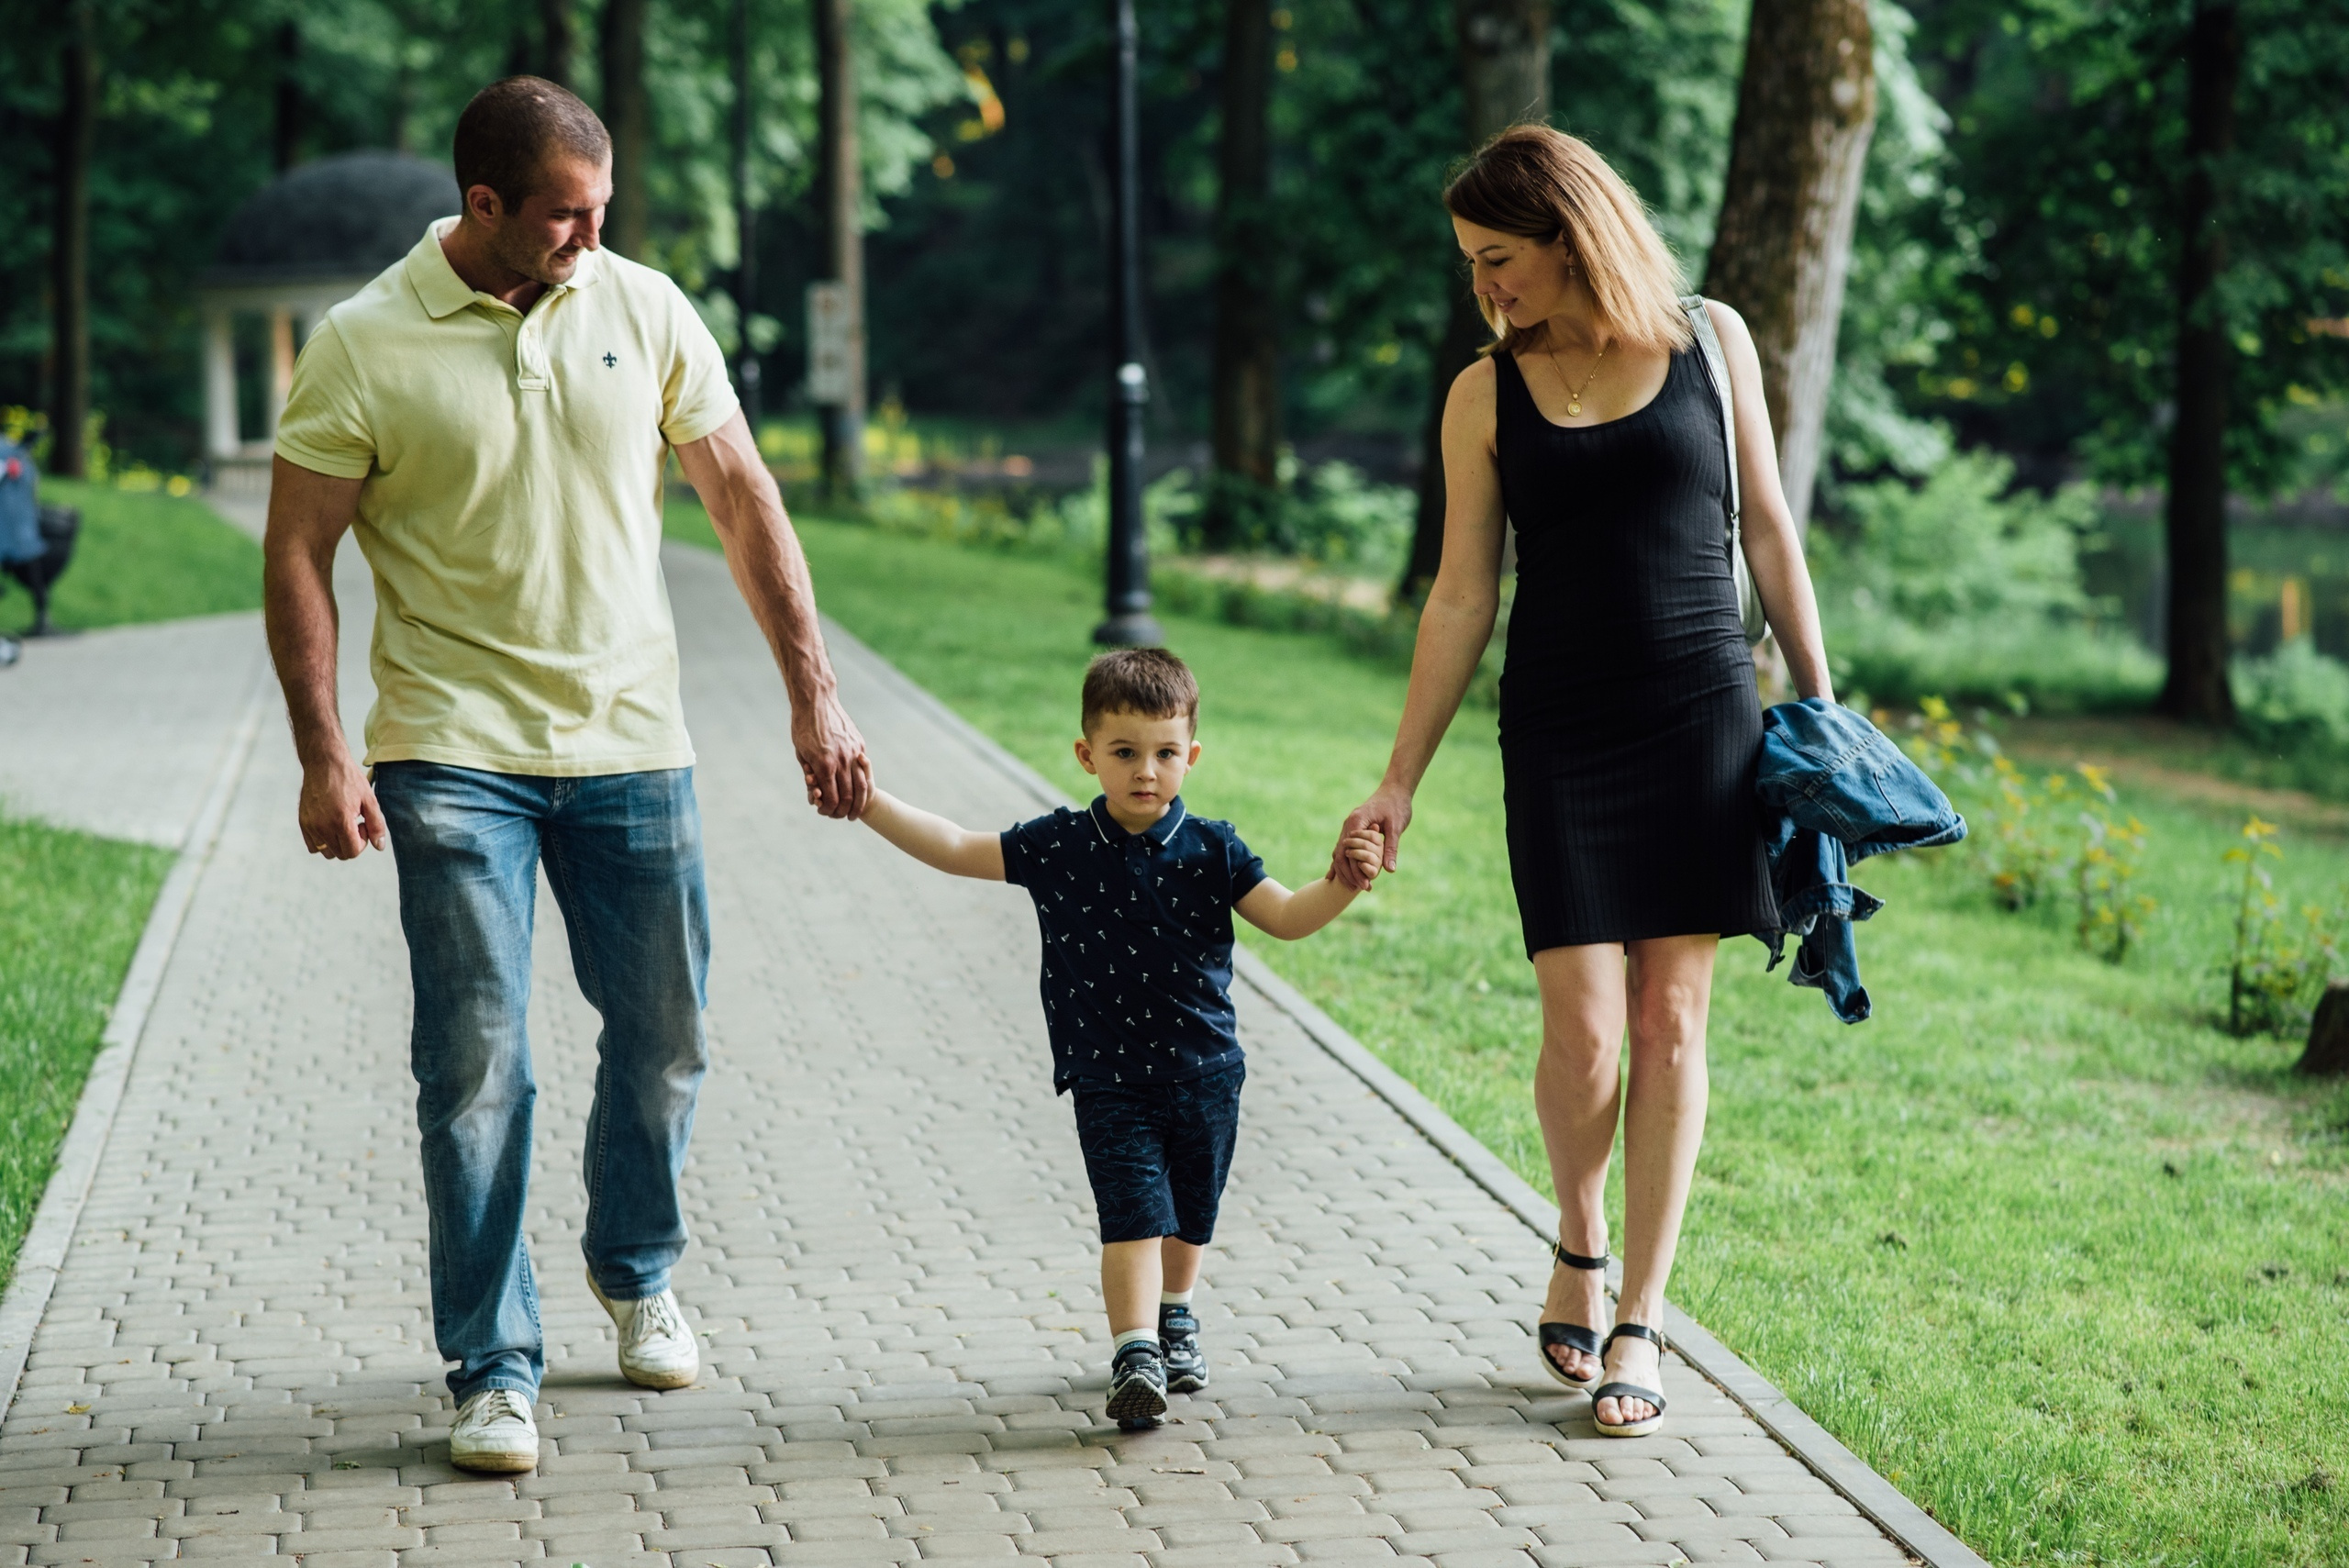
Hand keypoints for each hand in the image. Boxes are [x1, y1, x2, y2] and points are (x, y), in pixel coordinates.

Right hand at [298, 756, 385, 859]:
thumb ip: (377, 825)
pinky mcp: (303, 822)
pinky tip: (331, 824)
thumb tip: (380, 846)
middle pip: (341, 854)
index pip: (353, 852)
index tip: (363, 825)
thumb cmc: (349, 779)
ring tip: (342, 823)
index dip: (363, 842)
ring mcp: (310, 825)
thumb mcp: (369, 800)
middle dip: (352, 843)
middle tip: (355, 822)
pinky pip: (313, 846)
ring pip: (326, 851)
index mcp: (340, 821)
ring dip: (338, 844)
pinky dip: (324, 841)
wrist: (324, 763)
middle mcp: (322, 826)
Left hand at [795, 691, 872, 819]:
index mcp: (824, 765)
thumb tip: (818, 789)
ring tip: (857, 808)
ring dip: (859, 799)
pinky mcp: (858, 744)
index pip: (831, 797)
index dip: (829, 809)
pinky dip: (860, 779)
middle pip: (849, 795)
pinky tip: (859, 786)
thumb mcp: (801, 753)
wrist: (816, 701)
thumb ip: (811, 772)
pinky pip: (862, 767)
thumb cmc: (803, 727)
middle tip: (845, 817)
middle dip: (846, 810)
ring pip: (861, 783)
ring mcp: (852, 752)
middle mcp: (841, 760)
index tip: (827, 813)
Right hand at [1333, 786, 1411, 889]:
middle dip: (1349, 874)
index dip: (1356, 870)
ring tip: (1351, 888)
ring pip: (1339, 853)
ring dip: (1344, 871)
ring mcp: (1348, 828)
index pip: (1351, 851)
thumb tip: (1390, 869)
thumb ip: (1390, 848)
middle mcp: (1348, 825)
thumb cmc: (1397, 806)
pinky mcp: (1353, 831)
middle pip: (1341, 854)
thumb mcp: (1396, 827)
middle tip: (1359, 889)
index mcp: (1356, 822)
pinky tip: (1334, 876)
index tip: (1365, 884)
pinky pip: (1342, 849)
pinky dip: (1340, 862)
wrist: (1395, 791)